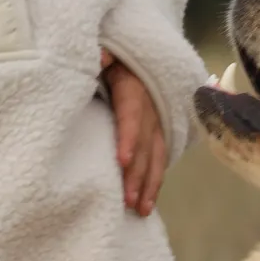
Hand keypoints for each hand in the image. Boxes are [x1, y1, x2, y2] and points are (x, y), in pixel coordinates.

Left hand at [101, 49, 167, 215]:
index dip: (129, 138)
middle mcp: (150, 108)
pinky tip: (148, 202)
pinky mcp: (158, 132)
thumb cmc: (115, 56)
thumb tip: (100, 57)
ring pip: (156, 155)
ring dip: (149, 184)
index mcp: (134, 88)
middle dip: (138, 173)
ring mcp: (156, 122)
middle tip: (128, 200)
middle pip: (145, 143)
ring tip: (141, 210)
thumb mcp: (109, 50)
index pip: (132, 115)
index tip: (122, 161)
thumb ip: (103, 54)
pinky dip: (154, 180)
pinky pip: (159, 158)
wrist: (136, 53)